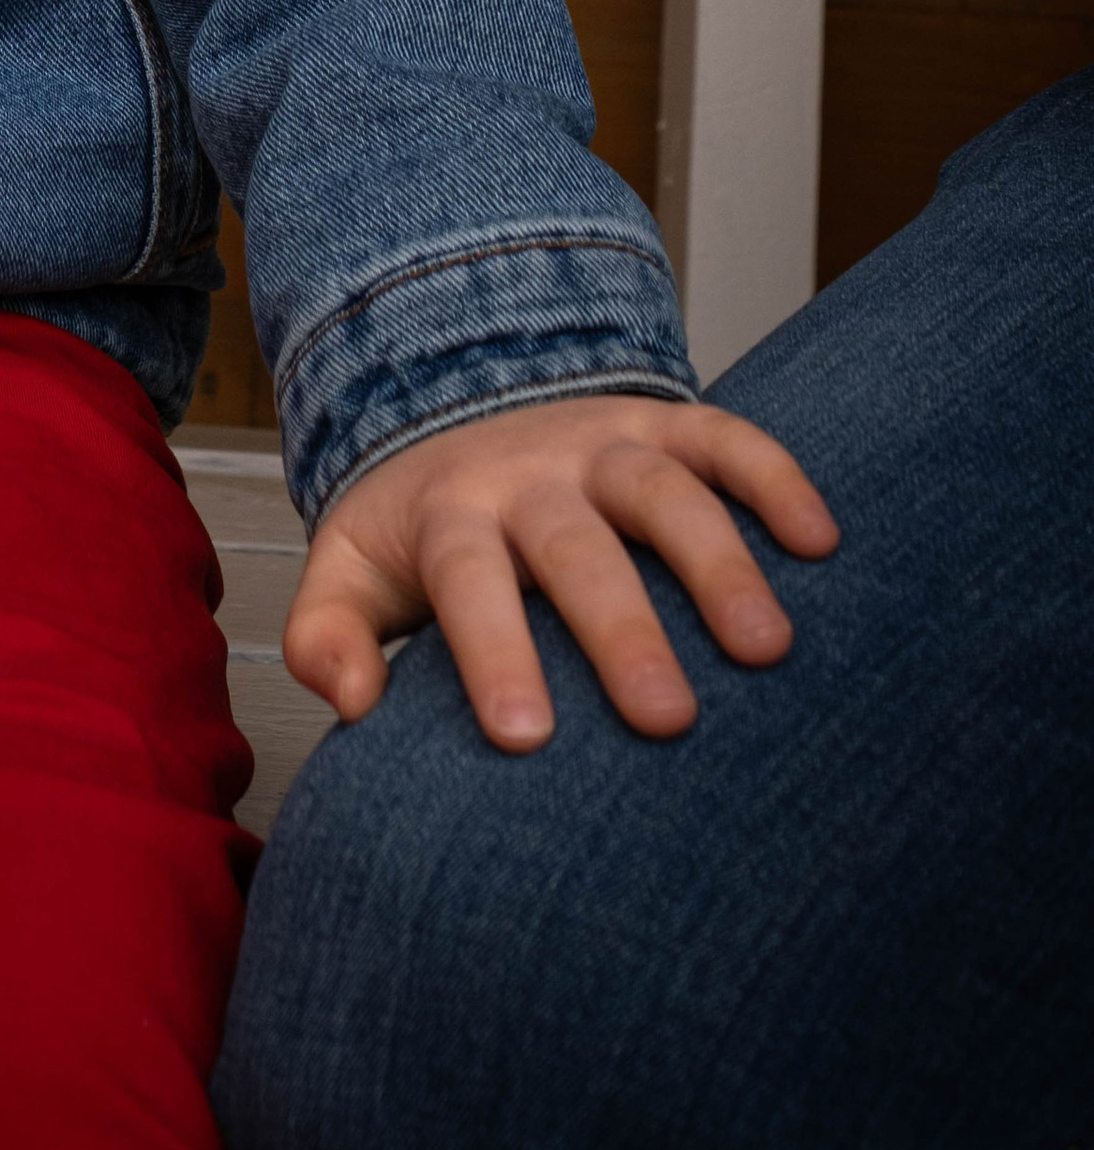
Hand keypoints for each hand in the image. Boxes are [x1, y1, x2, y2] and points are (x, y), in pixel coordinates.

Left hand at [285, 390, 839, 749]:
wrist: (464, 412)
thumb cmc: (421, 532)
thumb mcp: (349, 570)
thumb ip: (328, 635)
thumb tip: (352, 705)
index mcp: (449, 517)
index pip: (468, 580)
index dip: (493, 650)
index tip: (522, 737)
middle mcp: (530, 475)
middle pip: (576, 546)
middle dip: (621, 628)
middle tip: (667, 719)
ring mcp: (602, 446)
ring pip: (662, 492)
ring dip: (717, 562)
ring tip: (766, 650)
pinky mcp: (663, 425)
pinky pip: (725, 438)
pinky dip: (774, 479)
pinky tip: (821, 544)